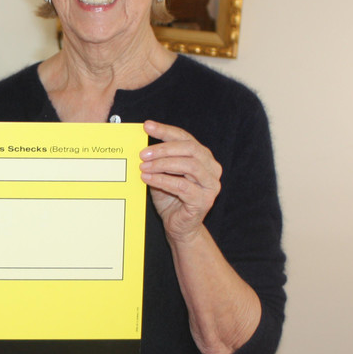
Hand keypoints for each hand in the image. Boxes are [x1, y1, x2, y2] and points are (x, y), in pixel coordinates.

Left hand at [140, 121, 220, 243]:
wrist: (179, 227)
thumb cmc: (170, 198)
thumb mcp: (162, 174)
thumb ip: (158, 160)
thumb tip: (141, 144)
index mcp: (203, 157)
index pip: (185, 138)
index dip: (166, 131)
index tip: (147, 126)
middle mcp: (211, 169)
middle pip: (190, 149)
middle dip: (164, 148)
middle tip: (143, 153)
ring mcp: (210, 185)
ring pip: (188, 166)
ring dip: (162, 164)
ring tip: (144, 166)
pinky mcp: (204, 201)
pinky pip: (182, 186)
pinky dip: (162, 180)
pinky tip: (147, 178)